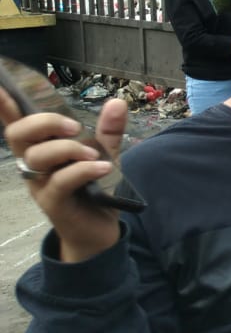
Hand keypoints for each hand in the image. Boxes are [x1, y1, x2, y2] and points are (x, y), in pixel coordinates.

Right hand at [0, 89, 123, 262]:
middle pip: (19, 135)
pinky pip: (60, 182)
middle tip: (75, 127)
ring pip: (36, 157)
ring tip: (94, 154)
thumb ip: (107, 131)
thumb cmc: (93, 189)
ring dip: (67, 149)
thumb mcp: (103, 155)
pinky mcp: (52, 204)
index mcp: (41, 148)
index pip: (17, 123)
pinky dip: (82, 170)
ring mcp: (39, 184)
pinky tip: (102, 168)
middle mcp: (33, 164)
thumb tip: (117, 102)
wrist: (98, 230)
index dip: (4, 105)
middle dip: (44, 123)